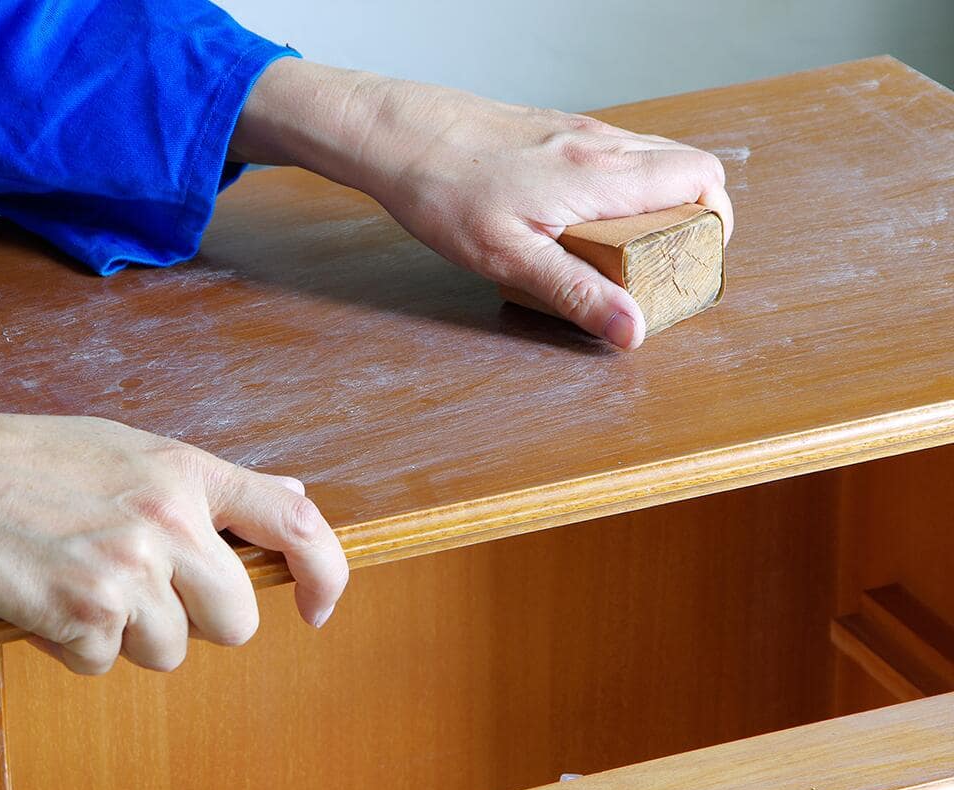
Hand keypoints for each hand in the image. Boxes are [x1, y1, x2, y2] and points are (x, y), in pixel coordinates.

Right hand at [0, 413, 347, 673]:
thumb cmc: (23, 462)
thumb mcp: (125, 447)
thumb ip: (206, 482)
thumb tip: (289, 494)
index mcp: (184, 472)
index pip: (293, 524)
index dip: (325, 573)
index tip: (318, 605)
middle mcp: (169, 522)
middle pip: (236, 622)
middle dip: (193, 620)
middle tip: (134, 587)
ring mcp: (129, 571)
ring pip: (170, 651)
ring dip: (126, 635)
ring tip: (75, 579)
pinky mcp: (85, 617)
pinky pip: (105, 664)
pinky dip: (74, 646)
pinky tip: (44, 597)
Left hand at [231, 58, 733, 349]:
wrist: (401, 135)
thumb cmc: (446, 191)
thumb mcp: (509, 257)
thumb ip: (576, 293)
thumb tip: (632, 330)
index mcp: (602, 175)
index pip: (702, 180)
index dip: (716, 221)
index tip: (695, 260)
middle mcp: (601, 144)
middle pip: (688, 168)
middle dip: (692, 216)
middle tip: (662, 262)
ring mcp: (579, 131)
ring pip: (653, 159)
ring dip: (657, 200)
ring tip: (623, 247)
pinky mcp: (556, 131)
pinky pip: (616, 154)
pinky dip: (623, 184)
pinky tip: (583, 218)